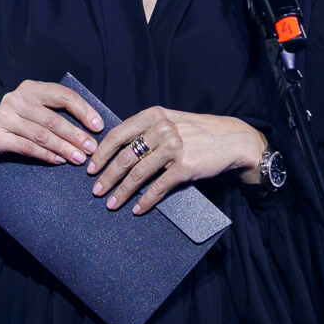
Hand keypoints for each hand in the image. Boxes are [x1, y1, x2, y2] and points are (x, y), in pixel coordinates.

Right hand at [0, 80, 103, 172]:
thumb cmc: (19, 126)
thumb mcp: (36, 112)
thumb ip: (57, 112)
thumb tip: (92, 126)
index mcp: (30, 88)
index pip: (62, 95)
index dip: (83, 110)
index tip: (98, 126)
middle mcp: (15, 99)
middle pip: (53, 118)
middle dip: (76, 135)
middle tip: (91, 149)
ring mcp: (3, 117)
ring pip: (41, 135)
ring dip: (64, 148)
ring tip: (79, 159)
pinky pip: (27, 147)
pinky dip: (46, 155)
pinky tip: (59, 161)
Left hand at [85, 107, 265, 215]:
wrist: (232, 139)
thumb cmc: (197, 132)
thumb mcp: (171, 121)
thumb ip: (147, 129)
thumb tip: (116, 150)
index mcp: (154, 115)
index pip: (118, 134)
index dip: (101, 153)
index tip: (90, 168)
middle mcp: (163, 128)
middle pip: (125, 156)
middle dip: (107, 176)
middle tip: (96, 190)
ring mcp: (174, 147)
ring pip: (138, 173)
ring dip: (122, 191)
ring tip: (111, 203)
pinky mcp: (185, 166)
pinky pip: (159, 187)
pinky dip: (145, 200)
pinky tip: (137, 209)